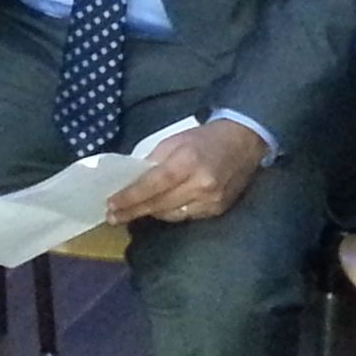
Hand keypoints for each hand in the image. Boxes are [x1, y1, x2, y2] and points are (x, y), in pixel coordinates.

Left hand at [103, 119, 266, 225]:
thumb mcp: (175, 141)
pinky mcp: (218, 210)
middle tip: (112, 217)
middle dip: (133, 211)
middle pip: (160, 204)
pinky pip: (186, 217)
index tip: (110, 206)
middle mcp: (201, 184)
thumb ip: (153, 161)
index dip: (130, 198)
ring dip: (150, 213)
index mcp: (187, 161)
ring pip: (171, 215)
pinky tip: (160, 209)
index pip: (153, 185)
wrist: (244, 142)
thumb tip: (132, 181)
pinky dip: (170, 213)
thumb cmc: (205, 138)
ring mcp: (211, 200)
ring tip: (132, 212)